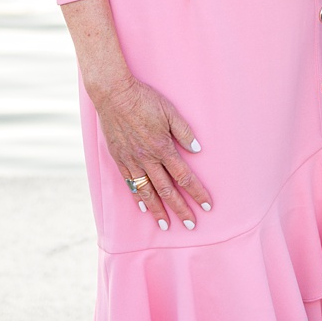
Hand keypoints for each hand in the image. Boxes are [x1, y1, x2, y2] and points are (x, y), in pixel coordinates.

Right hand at [90, 76, 211, 229]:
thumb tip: (197, 150)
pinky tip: (143, 207)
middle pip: (167, 190)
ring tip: (166, 224)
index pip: (184, 176)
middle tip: (191, 224)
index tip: (207, 205)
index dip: (197, 192)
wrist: (114, 96)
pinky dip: (138, 197)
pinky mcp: (119, 159)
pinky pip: (130, 183)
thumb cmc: (145, 100)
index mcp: (162, 147)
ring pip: (147, 192)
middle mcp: (147, 159)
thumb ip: (184, 131)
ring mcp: (132, 161)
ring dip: (158, 210)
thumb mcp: (170, 111)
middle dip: (181, 209)